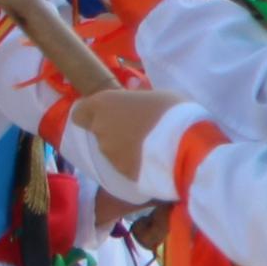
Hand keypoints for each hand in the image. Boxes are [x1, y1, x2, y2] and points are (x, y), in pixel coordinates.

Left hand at [67, 87, 188, 190]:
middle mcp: (101, 129)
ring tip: (150, 145)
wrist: (186, 150)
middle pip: (99, 130)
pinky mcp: (123, 174)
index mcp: (104, 104)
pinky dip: (135, 162)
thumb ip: (138, 96)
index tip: (108, 112)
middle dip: (113, 129)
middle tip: (137, 128)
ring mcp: (110, 154)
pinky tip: (153, 160)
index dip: (91, 112)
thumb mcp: (158, 95)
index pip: (80, 112)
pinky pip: (125, 165)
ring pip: (112, 149)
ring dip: (125, 146)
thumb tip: (132, 91)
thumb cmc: (173, 112)